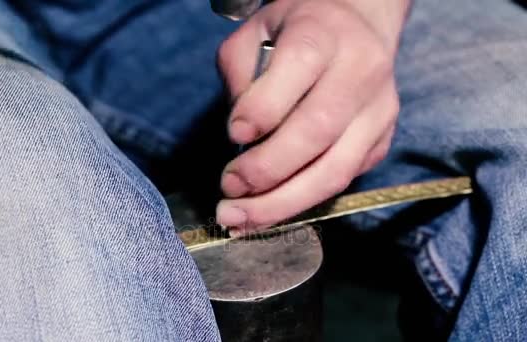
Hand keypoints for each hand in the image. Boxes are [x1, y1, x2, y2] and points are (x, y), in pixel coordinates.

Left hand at [216, 0, 409, 234]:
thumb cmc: (297, 33)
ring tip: (242, 219)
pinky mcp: (382, 140)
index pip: (298, 70)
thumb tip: (241, 138)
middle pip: (317, 131)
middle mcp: (360, 71)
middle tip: (229, 191)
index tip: (233, 135)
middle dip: (267, 170)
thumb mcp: (254, 34)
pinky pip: (342, 181)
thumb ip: (240, 76)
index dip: (263, 109)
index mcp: (323, 34)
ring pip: (335, 170)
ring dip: (283, 202)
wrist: (359, 27)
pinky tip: (270, 210)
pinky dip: (302, 202)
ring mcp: (378, 110)